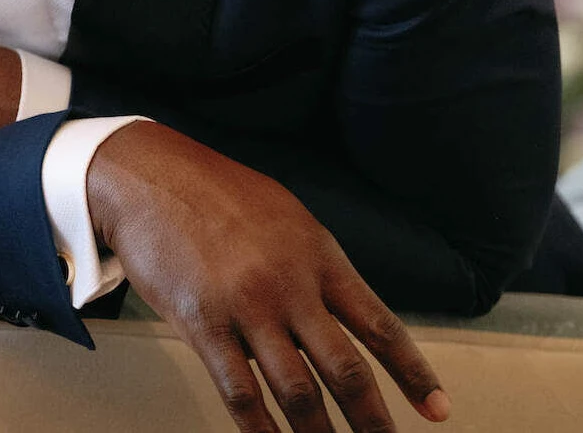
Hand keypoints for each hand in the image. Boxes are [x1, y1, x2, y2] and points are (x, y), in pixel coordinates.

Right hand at [89, 121, 450, 432]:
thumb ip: (316, 267)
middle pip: (346, 369)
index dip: (413, 374)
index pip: (380, 326)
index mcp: (320, 257)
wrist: (147, 175)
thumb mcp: (287, 217)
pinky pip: (239, 391)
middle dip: (372, 420)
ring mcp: (247, 307)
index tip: (436, 409)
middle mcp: (290, 286)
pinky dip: (259, 429)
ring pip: (297, 390)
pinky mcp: (203, 323)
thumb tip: (339, 315)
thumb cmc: (214, 192)